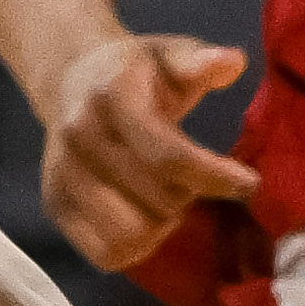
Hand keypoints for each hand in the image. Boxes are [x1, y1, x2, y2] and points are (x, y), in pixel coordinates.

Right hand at [45, 34, 263, 271]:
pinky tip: (149, 217)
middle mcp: (80, 140)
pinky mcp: (54, 204)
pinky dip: (138, 245)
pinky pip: (105, 252)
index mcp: (113, 100)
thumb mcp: (172, 53)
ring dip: (164, 224)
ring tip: (171, 197)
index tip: (249, 182)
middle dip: (192, 195)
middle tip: (199, 180)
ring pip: (129, 234)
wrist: (73, 78)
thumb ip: (201, 60)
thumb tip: (232, 62)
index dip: (215, 177)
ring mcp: (62, 176)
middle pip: (156, 201)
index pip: (168, 157)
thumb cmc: (138, 70)